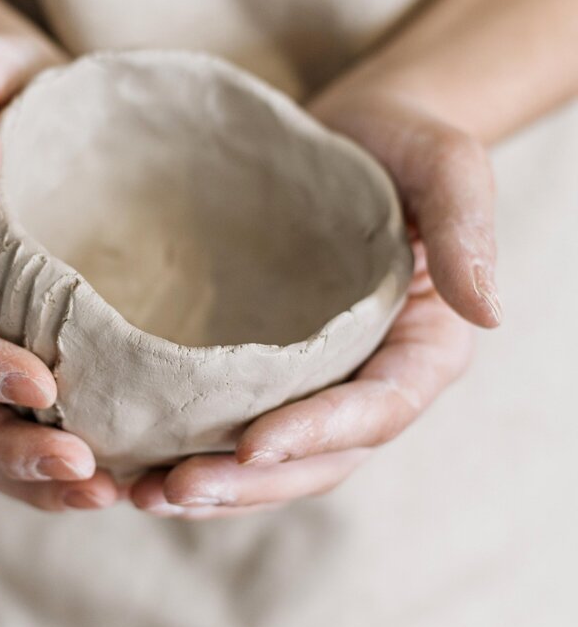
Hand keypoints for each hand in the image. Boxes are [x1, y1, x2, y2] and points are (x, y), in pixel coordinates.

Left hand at [130, 83, 500, 519]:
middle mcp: (372, 381)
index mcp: (423, 348)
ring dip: (214, 488)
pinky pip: (234, 429)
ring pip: (273, 462)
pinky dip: (191, 454)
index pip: (378, 409)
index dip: (318, 434)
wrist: (350, 130)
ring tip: (145, 496)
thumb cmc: (404, 140)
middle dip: (250, 483)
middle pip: (320, 458)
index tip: (252, 446)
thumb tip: (489, 314)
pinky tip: (136, 467)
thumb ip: (466, 229)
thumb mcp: (446, 167)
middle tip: (176, 489)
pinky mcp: (269, 374)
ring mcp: (318, 384)